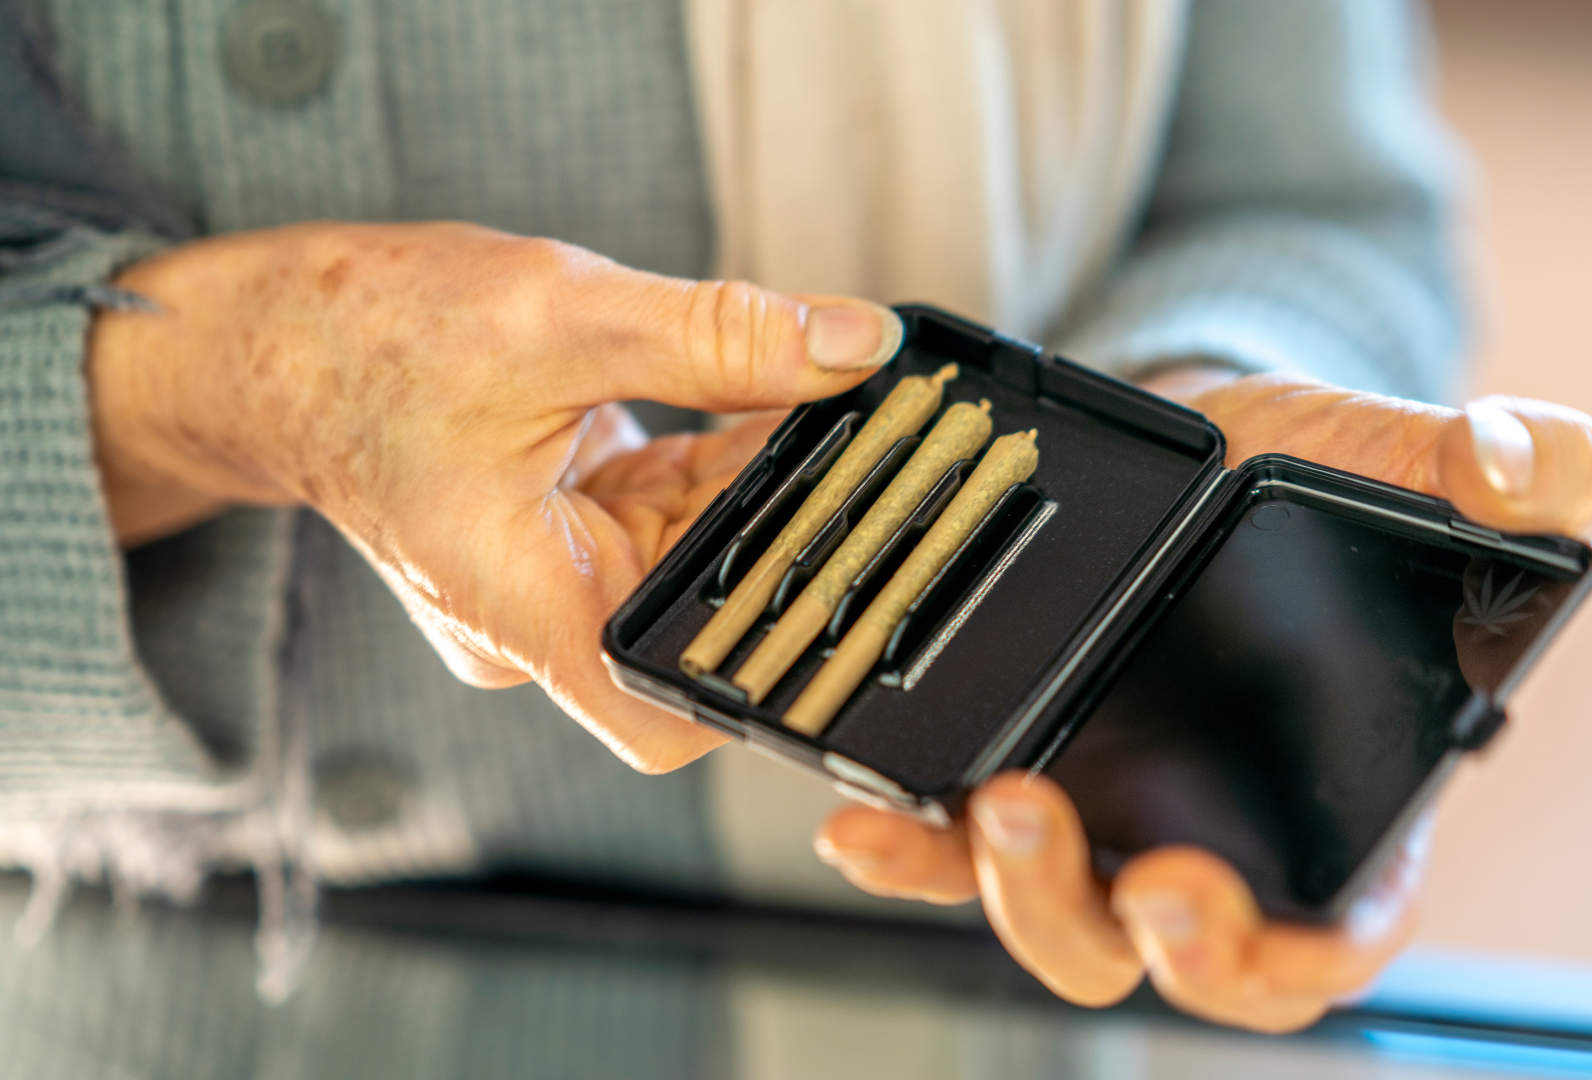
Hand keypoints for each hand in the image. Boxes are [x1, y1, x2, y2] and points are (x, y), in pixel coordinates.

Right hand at [88, 221, 898, 772]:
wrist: (273, 341)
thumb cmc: (365, 341)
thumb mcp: (557, 317)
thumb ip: (717, 339)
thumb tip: (856, 348)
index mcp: (523, 608)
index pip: (664, 714)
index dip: (764, 686)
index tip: (844, 607)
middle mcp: (541, 617)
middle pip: (701, 616)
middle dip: (783, 536)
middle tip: (854, 446)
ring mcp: (555, 579)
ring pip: (699, 555)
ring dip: (756, 483)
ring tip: (799, 399)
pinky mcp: (567, 534)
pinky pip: (672, 514)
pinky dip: (718, 460)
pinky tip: (755, 398)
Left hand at [816, 370, 1591, 1030]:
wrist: (1206, 437)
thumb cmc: (1322, 476)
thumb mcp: (1408, 457)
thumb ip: (1500, 466)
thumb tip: (1538, 467)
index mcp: (1346, 808)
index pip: (1333, 936)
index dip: (1300, 957)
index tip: (1259, 925)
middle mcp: (1220, 834)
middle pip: (1188, 956)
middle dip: (1163, 944)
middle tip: (1147, 880)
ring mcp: (1109, 815)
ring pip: (1064, 920)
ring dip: (1026, 897)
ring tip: (1001, 810)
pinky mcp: (1018, 771)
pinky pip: (951, 849)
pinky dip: (907, 850)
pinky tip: (863, 819)